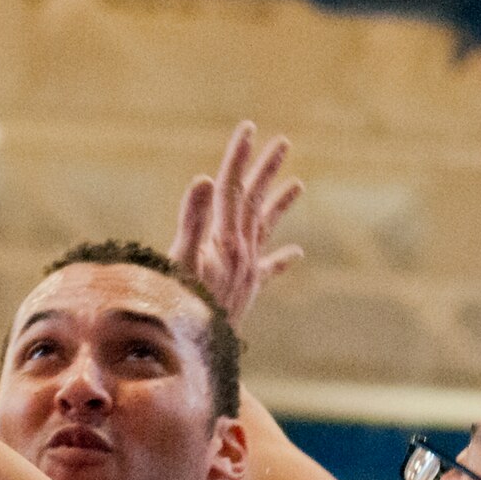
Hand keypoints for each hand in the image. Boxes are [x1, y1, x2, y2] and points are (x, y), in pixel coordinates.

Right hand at [168, 120, 303, 326]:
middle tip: (282, 142)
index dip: (239, 156)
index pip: (233, 187)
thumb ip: (194, 219)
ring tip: (298, 184)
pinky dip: (282, 259)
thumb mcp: (182, 260)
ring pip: (266, 228)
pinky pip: (269, 270)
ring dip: (279, 204)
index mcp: (226, 239)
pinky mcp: (248, 289)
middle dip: (266, 169)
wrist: (198, 352)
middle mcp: (242, 251)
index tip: (248, 127)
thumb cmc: (181, 307)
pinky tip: (297, 253)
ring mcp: (248, 269)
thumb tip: (206, 179)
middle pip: (255, 201)